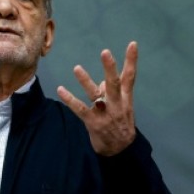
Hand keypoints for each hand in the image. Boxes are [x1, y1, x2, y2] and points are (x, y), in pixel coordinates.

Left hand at [56, 41, 138, 155]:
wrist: (121, 150)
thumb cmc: (120, 123)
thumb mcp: (123, 107)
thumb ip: (113, 92)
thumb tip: (103, 80)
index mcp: (125, 98)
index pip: (130, 77)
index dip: (131, 60)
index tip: (132, 44)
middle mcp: (116, 104)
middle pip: (113, 83)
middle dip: (110, 68)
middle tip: (105, 52)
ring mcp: (105, 114)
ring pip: (95, 95)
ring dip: (86, 81)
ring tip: (77, 68)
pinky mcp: (93, 122)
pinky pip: (80, 109)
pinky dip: (70, 100)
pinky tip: (61, 89)